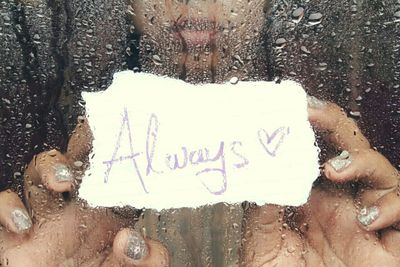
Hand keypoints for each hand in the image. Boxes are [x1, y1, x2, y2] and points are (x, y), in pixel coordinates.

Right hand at [0, 118, 168, 265]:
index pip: (113, 174)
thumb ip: (148, 259)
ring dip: (48, 167)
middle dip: (81, 146)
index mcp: (109, 216)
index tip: (123, 140)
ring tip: (61, 181)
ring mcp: (46, 222)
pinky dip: (8, 206)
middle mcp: (77, 212)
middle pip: (76, 161)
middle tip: (91, 145)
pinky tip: (22, 221)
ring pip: (40, 173)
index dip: (116, 155)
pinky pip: (5, 206)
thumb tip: (132, 241)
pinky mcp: (17, 238)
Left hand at [240, 97, 399, 265]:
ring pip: (383, 174)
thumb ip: (263, 200)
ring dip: (363, 161)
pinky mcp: (388, 246)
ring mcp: (366, 221)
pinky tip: (364, 217)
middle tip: (315, 116)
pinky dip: (390, 205)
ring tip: (333, 169)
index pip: (319, 149)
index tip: (297, 108)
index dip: (313, 125)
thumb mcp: (262, 234)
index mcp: (311, 196)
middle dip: (337, 127)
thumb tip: (260, 164)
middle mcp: (341, 202)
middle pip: (351, 150)